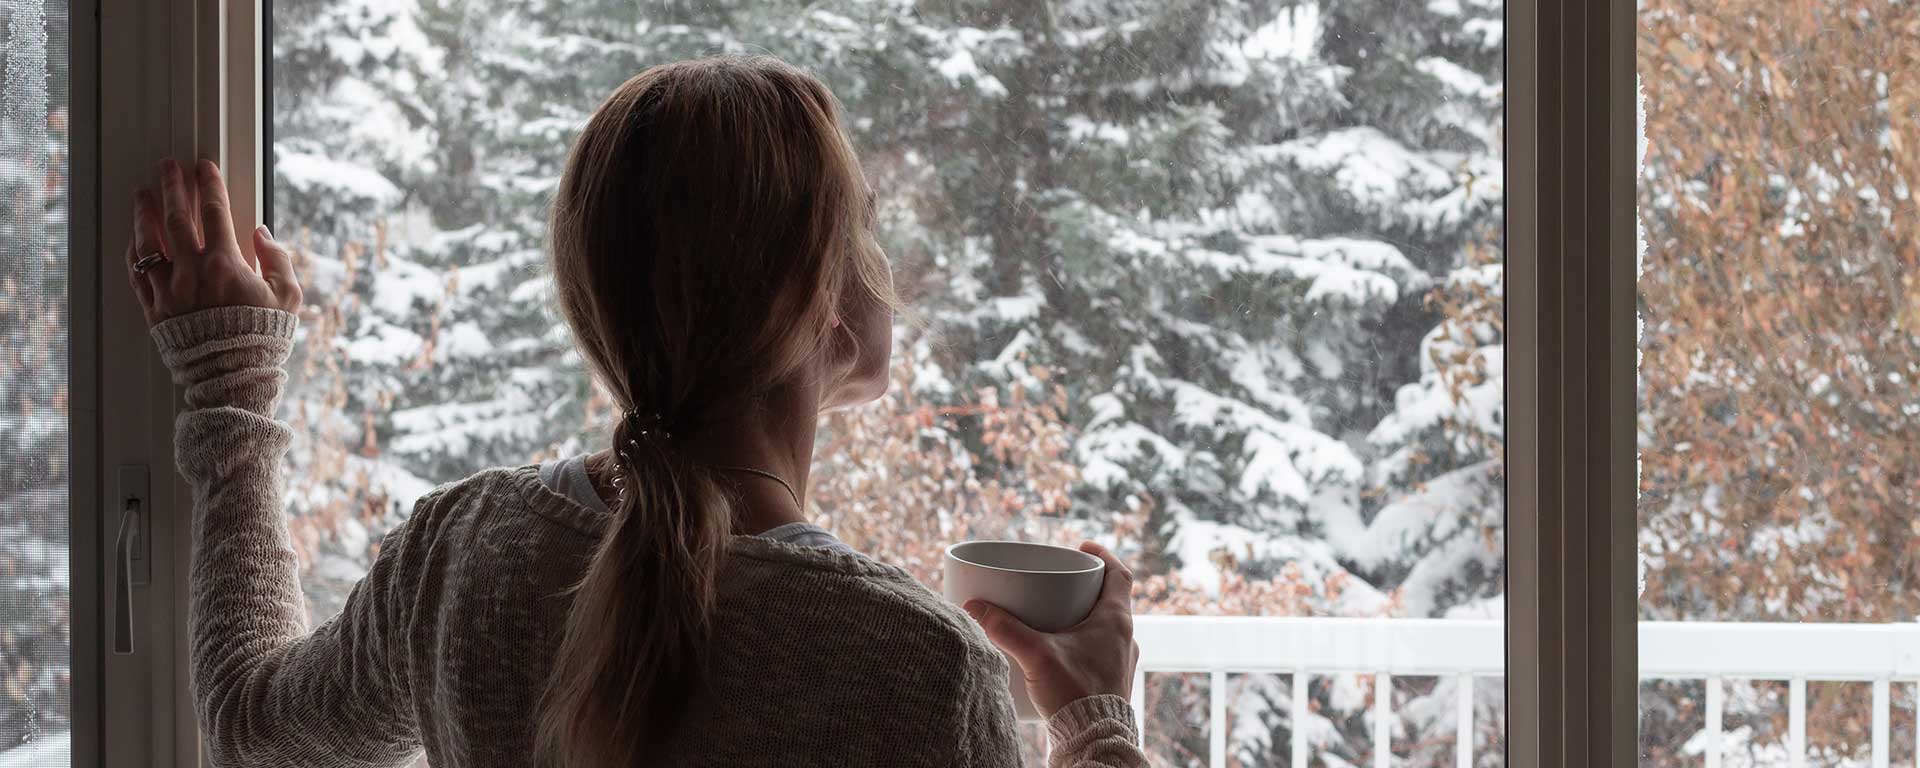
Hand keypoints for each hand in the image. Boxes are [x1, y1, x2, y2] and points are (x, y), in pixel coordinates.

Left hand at [125, 158, 301, 326]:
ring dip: (145, 214)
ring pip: (149, 242)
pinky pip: (137, 273)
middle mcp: (192, 272)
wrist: (234, 377)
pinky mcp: (154, 309)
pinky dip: (135, 252)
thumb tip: (262, 233)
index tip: (203, 166)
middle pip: (176, 218)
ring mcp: (168, 290)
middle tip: (166, 166)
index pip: (214, 211)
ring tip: (143, 196)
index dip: (209, 184)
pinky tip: (136, 238)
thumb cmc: (264, 337)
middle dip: (171, 187)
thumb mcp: (288, 297)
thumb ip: (277, 260)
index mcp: (226, 264)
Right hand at [964, 541, 1140, 717]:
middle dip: (1085, 587)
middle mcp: (1125, 638)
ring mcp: (1121, 661)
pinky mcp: (1111, 681)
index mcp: (1116, 621)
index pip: (1120, 575)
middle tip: (1060, 581)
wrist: (1095, 740)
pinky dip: (1082, 643)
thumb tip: (974, 606)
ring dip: (1084, 617)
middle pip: (1111, 599)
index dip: (1104, 556)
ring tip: (1055, 616)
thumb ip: (1005, 629)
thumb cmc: (1076, 695)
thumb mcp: (1036, 656)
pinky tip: (1059, 652)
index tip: (1082, 548)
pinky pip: (1100, 651)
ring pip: (1106, 627)